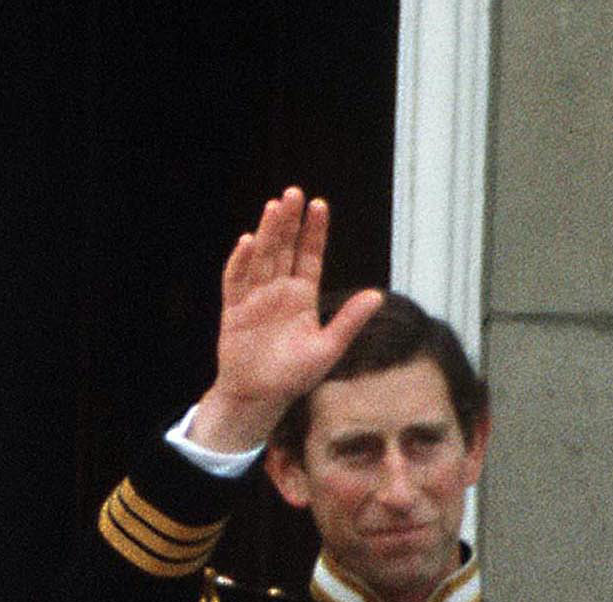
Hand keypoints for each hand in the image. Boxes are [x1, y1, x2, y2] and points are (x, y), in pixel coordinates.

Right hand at [188, 187, 386, 453]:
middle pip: (284, 249)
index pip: (310, 256)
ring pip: (262, 258)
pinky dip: (240, 263)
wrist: (259, 398)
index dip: (314, 231)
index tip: (319, 204)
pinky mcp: (234, 310)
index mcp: (302, 297)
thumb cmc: (294, 376)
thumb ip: (349, 320)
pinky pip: (236, 281)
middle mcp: (279, 291)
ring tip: (273, 207)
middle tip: (293, 193)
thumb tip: (378, 295)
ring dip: (267, 233)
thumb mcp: (328, 348)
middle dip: (289, 222)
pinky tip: (247, 242)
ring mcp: (255, 298)